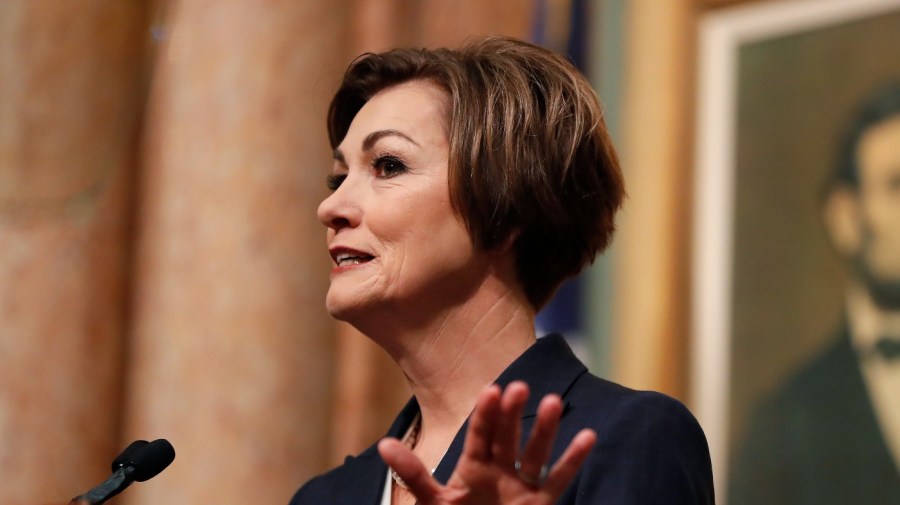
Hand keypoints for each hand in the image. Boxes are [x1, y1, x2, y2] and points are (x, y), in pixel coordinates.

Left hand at [378, 381, 596, 503]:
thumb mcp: (432, 502)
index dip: (485, 414)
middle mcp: (499, 470)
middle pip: (507, 437)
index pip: (479, 434)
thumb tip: (382, 445)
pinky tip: (587, 435)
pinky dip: (573, 459)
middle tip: (519, 387)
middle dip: (513, 414)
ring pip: (535, 453)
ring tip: (552, 401)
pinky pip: (559, 480)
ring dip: (545, 429)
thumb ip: (413, 475)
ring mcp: (521, 486)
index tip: (491, 390)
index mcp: (472, 466)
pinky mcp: (540, 504)